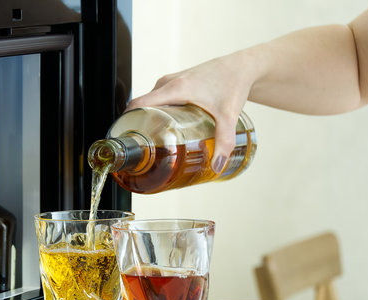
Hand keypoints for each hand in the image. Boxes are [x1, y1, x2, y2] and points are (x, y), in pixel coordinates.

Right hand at [125, 53, 253, 172]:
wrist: (241, 67)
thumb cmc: (232, 83)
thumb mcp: (228, 116)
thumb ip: (224, 141)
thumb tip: (217, 165)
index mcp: (175, 88)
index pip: (138, 104)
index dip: (127, 121)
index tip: (126, 139)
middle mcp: (168, 83)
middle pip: (142, 106)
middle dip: (138, 126)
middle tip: (142, 148)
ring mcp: (171, 82)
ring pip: (150, 103)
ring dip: (147, 119)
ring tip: (151, 141)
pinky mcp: (176, 83)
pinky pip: (157, 99)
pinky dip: (155, 112)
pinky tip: (163, 126)